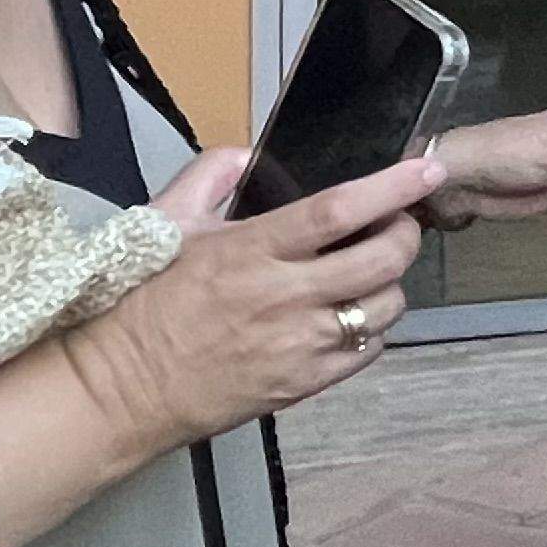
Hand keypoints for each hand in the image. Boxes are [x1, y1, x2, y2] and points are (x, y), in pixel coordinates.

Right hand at [60, 149, 440, 455]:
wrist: (121, 390)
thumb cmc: (141, 308)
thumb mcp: (165, 226)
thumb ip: (207, 177)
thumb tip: (242, 156)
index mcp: (251, 251)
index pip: (338, 210)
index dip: (392, 187)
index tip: (425, 169)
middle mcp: (283, 298)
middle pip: (381, 259)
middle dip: (405, 234)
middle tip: (399, 223)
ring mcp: (298, 345)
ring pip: (385, 307)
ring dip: (391, 284)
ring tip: (370, 274)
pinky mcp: (302, 384)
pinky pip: (368, 352)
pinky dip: (371, 330)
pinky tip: (349, 318)